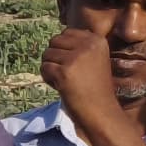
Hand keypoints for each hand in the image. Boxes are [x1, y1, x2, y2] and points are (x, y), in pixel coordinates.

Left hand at [40, 28, 145, 145]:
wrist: (101, 112)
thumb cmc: (95, 88)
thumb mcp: (94, 60)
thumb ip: (79, 47)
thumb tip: (55, 39)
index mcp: (97, 39)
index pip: (67, 33)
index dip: (65, 50)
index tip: (75, 66)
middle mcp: (88, 45)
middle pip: (54, 41)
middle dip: (56, 58)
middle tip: (68, 74)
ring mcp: (76, 57)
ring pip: (47, 54)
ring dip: (51, 69)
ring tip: (66, 81)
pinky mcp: (64, 71)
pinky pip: (44, 68)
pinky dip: (48, 79)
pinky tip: (61, 87)